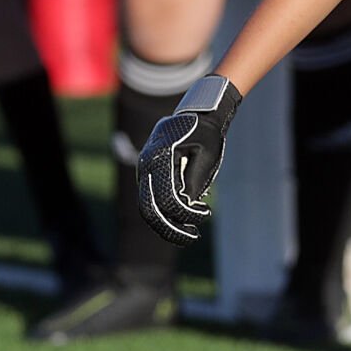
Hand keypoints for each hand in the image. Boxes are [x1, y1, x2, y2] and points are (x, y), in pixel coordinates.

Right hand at [136, 75, 242, 245]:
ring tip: (190, 233)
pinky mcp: (148, 173)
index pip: (167, 199)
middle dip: (170, 228)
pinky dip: (166, 212)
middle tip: (192, 237)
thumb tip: (186, 206)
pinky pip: (151, 198)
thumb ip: (194, 181)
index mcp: (160, 158)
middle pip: (148, 209)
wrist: (197, 114)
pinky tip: (184, 219)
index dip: (186, 213)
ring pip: (147, 207)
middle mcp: (146, 165)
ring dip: (167, 223)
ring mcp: (144, 169)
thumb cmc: (205, 133)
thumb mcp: (206, 155)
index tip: (206, 212)